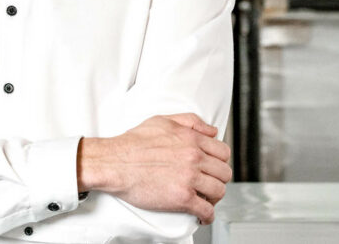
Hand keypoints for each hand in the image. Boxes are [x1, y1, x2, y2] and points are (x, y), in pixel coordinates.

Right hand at [77, 113, 231, 224]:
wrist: (114, 162)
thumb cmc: (133, 142)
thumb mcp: (163, 121)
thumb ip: (191, 122)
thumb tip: (211, 131)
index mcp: (192, 139)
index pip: (223, 152)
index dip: (220, 161)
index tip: (214, 167)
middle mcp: (194, 158)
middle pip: (224, 173)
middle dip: (219, 179)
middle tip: (209, 183)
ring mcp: (189, 178)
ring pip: (218, 191)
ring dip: (214, 197)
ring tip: (205, 199)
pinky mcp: (181, 198)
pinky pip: (205, 210)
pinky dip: (207, 216)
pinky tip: (202, 216)